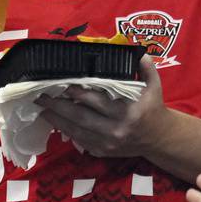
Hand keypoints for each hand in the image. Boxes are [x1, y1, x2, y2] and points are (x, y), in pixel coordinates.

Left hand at [38, 55, 168, 159]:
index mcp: (128, 111)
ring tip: (42, 109)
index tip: (62, 84)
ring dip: (57, 120)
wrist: (158, 138)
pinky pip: (79, 140)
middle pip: (80, 117)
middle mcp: (116, 129)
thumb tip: (134, 50)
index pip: (96, 100)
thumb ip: (145, 66)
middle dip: (58, 106)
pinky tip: (56, 121)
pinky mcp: (102, 151)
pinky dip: (66, 131)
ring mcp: (107, 143)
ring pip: (76, 131)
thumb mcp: (154, 85)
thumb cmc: (153, 107)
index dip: (77, 93)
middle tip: (42, 97)